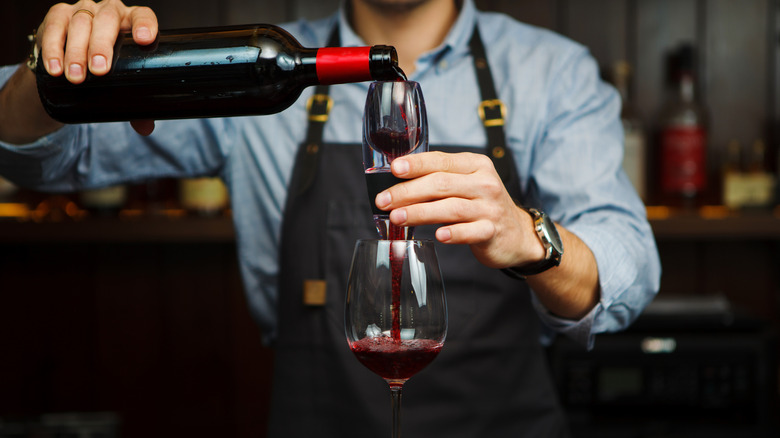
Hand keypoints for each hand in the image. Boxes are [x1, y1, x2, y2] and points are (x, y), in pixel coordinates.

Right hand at [36, 0, 157, 134]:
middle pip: (107, 20)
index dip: (144, 25)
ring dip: (76, 52)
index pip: (142, 16)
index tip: (144, 40)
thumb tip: (145, 127)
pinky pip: (54, 28)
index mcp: (131, 23)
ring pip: (79, 24)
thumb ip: (135, 102)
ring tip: (76, 77)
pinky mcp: (57, 16)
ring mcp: (82, 11)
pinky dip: (53, 49)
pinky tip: (55, 68)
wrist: (71, 58)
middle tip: (100, 70)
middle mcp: (108, 11)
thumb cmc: (107, 67)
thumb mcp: (121, 79)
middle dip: (101, 45)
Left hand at [375, 151, 545, 268]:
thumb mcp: (466, 183)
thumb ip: (439, 179)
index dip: (416, 164)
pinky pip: (470, 232)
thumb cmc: (482, 205)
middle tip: (383, 201)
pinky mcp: (492, 231)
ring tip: (397, 218)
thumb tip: (397, 181)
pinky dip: (453, 233)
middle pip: (441, 184)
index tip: (394, 169)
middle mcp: (485, 183)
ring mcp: (490, 208)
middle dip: (407, 192)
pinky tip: (438, 236)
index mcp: (476, 165)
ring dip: (420, 212)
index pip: (441, 161)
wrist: (516, 233)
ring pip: (450, 208)